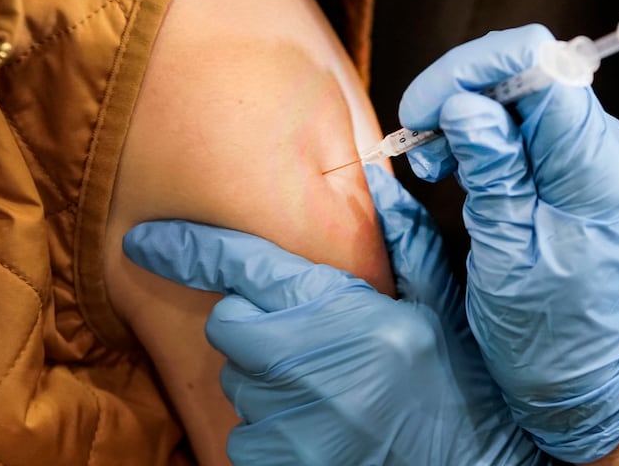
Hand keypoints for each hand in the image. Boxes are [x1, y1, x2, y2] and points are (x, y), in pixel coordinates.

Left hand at [123, 165, 545, 465]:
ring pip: (238, 380)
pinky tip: (321, 420)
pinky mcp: (278, 465)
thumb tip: (378, 181)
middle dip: (253, 320)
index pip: (244, 267)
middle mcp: (306, 370)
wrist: (470, 464)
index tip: (148, 239)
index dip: (190, 248)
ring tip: (328, 383)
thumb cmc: (458, 382)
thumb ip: (406, 240)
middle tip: (306, 332)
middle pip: (228, 324)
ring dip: (267, 373)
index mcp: (345, 316)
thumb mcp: (441, 305)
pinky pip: (245, 431)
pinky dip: (271, 420)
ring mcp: (288, 426)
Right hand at [399, 24, 618, 462]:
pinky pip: (519, 127)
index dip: (472, 72)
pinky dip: (476, 136)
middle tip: (419, 142)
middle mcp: (598, 151)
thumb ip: (493, 172)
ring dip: (462, 115)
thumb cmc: (551, 333)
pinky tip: (452, 167)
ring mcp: (586, 159)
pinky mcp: (569, 172)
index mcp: (591, 169)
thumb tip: (466, 105)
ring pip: (516, 95)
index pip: (540, 68)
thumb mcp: (507, 255)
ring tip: (431, 165)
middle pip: (526, 73)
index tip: (424, 108)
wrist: (586, 373)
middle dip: (459, 93)